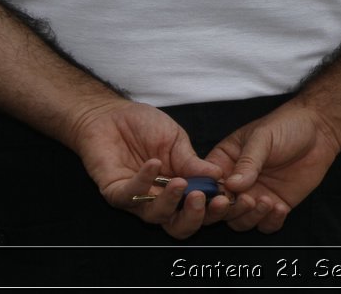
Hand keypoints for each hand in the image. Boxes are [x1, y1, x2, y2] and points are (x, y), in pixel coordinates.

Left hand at [67, 99, 228, 238]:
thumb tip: (219, 175)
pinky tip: (154, 163)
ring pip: (156, 217)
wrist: (110, 115)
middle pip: (180, 225)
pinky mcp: (115, 193)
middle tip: (203, 198)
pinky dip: (144, 181)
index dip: (217, 208)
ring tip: (180, 182)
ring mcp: (138, 199)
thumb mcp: (176, 140)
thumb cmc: (144, 126)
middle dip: (196, 216)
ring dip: (171, 202)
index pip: (202, 208)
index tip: (230, 196)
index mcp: (181, 188)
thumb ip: (192, 161)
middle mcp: (160, 200)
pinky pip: (131, 195)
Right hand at [206, 102, 340, 234]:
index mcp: (225, 162)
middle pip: (220, 210)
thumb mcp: (263, 137)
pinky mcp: (275, 205)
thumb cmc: (287, 126)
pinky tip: (279, 207)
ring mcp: (255, 196)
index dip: (208, 195)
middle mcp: (236, 184)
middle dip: (230, 210)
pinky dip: (270, 222)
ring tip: (265, 201)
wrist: (320, 130)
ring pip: (240, 221)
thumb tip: (232, 185)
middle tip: (245, 199)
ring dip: (250, 216)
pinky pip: (266, 225)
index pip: (206, 186)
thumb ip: (248, 161)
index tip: (219, 197)